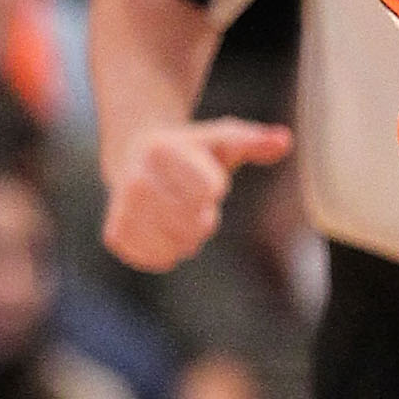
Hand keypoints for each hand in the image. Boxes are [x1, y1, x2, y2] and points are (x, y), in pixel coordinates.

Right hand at [100, 115, 291, 272]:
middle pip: (194, 223)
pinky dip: (167, 253)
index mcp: (162, 150)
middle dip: (204, 218)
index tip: (203, 176)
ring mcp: (120, 208)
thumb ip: (255, 141)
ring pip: (176, 245)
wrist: (135, 156)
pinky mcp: (114, 233)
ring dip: (187, 238)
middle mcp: (135, 178)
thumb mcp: (223, 139)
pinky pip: (153, 259)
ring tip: (177, 215)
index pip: (210, 190)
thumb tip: (284, 140)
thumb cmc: (192, 150)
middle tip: (192, 202)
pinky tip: (162, 231)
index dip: (214, 187)